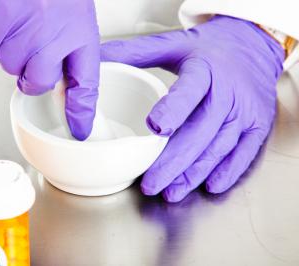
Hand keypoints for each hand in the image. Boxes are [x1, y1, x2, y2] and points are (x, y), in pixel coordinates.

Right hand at [0, 0, 99, 139]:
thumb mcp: (74, 16)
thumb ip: (73, 57)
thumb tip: (68, 100)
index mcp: (77, 31)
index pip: (85, 84)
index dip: (81, 113)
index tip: (80, 131)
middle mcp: (49, 35)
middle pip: (36, 81)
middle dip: (33, 68)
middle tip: (33, 37)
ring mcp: (14, 31)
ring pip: (8, 67)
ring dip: (9, 49)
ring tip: (16, 18)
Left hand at [101, 15, 283, 201]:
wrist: (252, 45)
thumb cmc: (207, 49)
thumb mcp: (172, 43)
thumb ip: (135, 52)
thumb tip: (99, 58)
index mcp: (204, 69)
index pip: (189, 91)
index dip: (174, 110)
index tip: (155, 128)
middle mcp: (228, 91)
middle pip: (201, 131)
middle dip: (174, 162)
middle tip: (151, 183)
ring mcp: (246, 111)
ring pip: (218, 148)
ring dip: (194, 174)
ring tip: (171, 192)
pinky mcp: (258, 125)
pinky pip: (244, 153)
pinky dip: (227, 172)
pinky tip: (208, 185)